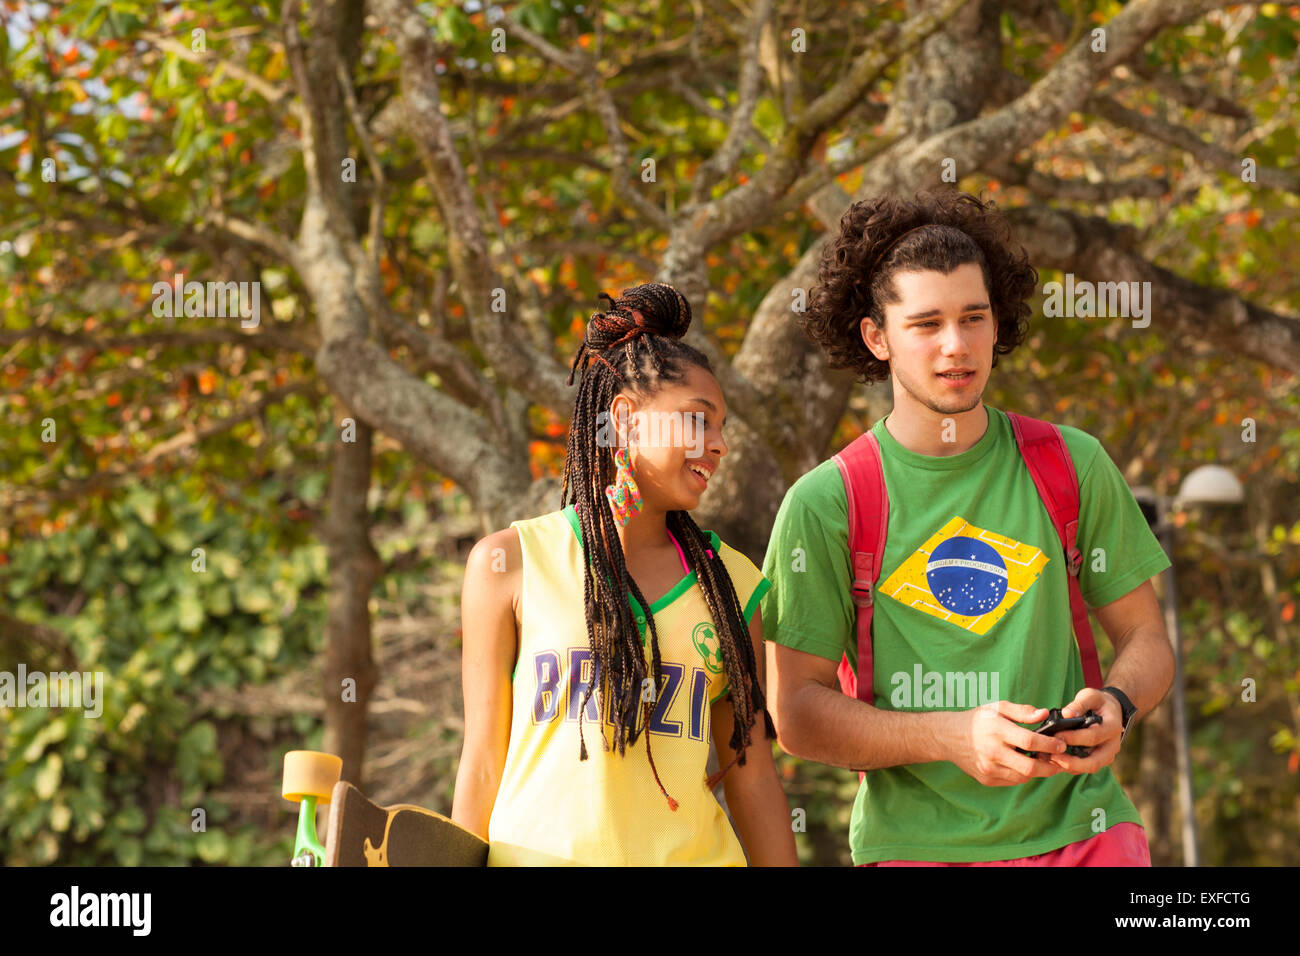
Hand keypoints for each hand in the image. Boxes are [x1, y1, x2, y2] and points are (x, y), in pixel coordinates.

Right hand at [948, 701, 1066, 785]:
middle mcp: (992, 752)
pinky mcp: (987, 779)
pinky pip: (1012, 780)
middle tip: (1060, 760)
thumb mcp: (997, 707)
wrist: (949, 737)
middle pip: (1030, 767)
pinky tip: (1025, 764)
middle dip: (1050, 766)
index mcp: (996, 731)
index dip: (1050, 744)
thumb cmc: (977, 720)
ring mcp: (988, 768)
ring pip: (1023, 776)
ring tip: (1044, 761)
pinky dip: (1023, 774)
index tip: (1061, 744)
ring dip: (1038, 771)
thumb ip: (1022, 711)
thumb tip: (1044, 714)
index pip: (1030, 741)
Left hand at [1049, 688, 1124, 773]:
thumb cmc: (1098, 703)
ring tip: (1050, 759)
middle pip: (1094, 761)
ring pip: (1090, 768)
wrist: (1111, 712)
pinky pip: (1085, 768)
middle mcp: (1112, 745)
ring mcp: (1107, 755)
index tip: (1057, 735)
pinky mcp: (1099, 760)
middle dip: (1073, 762)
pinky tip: (1054, 760)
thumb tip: (1066, 714)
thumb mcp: (1091, 696)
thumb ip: (1079, 704)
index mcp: (1112, 727)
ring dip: (1070, 766)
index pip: (1093, 737)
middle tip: (1052, 757)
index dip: (1074, 738)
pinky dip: (1070, 766)